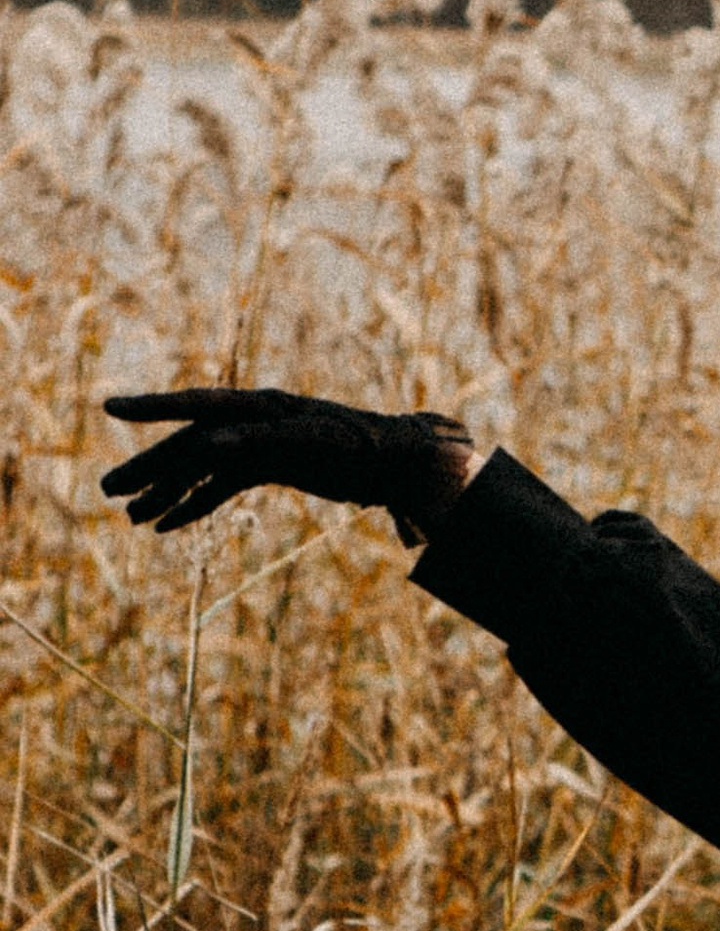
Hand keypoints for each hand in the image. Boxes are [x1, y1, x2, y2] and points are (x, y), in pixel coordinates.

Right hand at [100, 388, 474, 548]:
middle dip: (149, 468)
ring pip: (202, 469)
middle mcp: (254, 422)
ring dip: (167, 492)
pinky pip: (223, 487)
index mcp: (260, 407)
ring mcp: (260, 445)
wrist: (402, 463)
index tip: (110, 407)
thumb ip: (260, 441)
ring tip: (131, 519)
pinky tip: (169, 526)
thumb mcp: (312, 444)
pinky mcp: (270, 467)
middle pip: (190, 444)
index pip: (197, 405)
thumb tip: (208, 445)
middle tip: (106, 491)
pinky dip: (197, 504)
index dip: (153, 407)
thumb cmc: (362, 448)